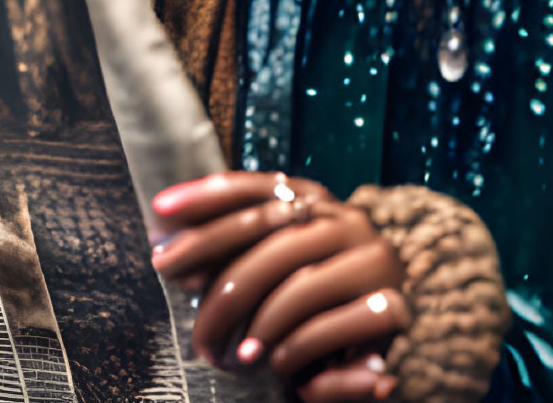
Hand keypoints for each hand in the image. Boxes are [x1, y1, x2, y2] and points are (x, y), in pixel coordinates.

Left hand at [150, 172, 407, 402]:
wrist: (382, 347)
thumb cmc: (312, 309)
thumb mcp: (272, 276)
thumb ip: (233, 257)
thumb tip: (171, 254)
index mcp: (318, 203)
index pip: (258, 188)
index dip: (208, 195)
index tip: (159, 211)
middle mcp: (348, 221)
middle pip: (270, 234)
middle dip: (219, 277)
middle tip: (186, 314)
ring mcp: (374, 260)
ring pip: (299, 285)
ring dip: (257, 325)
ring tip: (229, 356)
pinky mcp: (393, 306)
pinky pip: (330, 326)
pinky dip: (296, 348)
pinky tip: (275, 364)